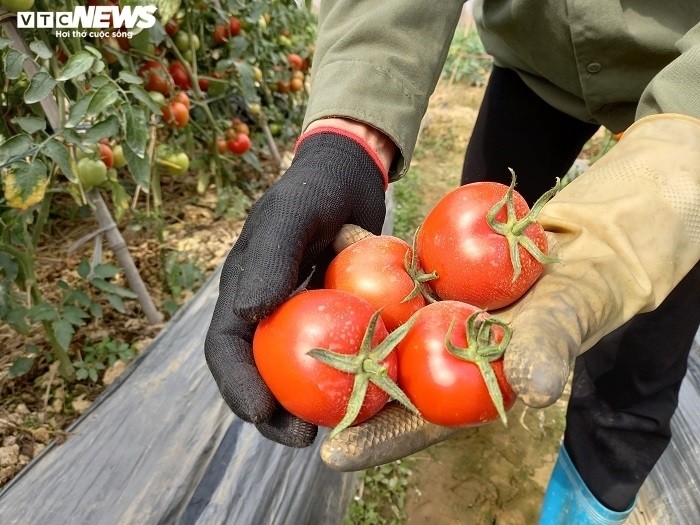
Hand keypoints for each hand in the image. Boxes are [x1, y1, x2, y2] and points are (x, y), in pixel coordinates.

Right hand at [205, 126, 388, 446]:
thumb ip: (270, 257)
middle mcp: (265, 311)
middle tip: (304, 437)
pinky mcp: (330, 318)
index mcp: (242, 291)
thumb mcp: (292, 215)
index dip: (236, 386)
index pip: (226, 348)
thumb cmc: (314, 190)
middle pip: (258, 373)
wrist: (350, 179)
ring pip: (294, 373)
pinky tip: (369, 393)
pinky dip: (342, 378)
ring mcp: (298, 317)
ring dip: (307, 405)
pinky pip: (332, 356)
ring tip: (334, 428)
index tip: (261, 413)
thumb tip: (250, 312)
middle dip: (272, 412)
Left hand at [319, 113, 699, 468]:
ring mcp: (432, 316)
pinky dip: (367, 255)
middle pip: (382, 378)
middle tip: (284, 391)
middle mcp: (441, 356)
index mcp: (468, 388)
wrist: (585, 245)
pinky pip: (392, 272)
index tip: (331, 453)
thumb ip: (550, 349)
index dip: (378, 440)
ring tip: (287, 310)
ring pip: (377, 322)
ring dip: (338, 316)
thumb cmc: (586, 291)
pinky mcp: (430, 280)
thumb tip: (535, 387)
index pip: (419, 424)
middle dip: (335, 385)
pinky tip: (338, 237)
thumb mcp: (570, 317)